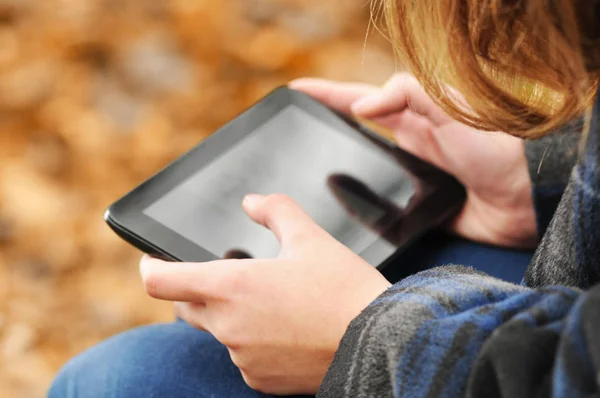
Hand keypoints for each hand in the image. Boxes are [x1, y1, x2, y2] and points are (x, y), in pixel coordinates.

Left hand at [140, 194, 390, 394]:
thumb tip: (253, 201)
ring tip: (275, 306)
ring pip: (221, 332)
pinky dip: (255, 344)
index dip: (152, 267)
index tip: (154, 261)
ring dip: (233, 318)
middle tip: (230, 278)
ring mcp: (242, 357)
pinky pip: (244, 358)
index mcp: (230, 285)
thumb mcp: (309, 237)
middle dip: (198, 292)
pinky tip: (287, 332)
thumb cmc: (343, 289)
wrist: (380, 342)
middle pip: (187, 308)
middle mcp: (227, 326)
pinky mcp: (260, 380)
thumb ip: (275, 210)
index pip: (161, 280)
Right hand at [289, 74, 537, 248]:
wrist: (524, 199)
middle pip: (352, 138)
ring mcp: (407, 181)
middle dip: (320, 133)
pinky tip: (338, 218)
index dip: (327, 94)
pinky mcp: (414, 212)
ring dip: (333, 177)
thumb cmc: (494, 146)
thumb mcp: (449, 107)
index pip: (358, 101)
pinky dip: (357, 213)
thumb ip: (408, 94)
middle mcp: (404, 148)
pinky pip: (377, 212)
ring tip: (300, 180)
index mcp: (410, 118)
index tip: (294, 90)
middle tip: (289, 137)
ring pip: (360, 176)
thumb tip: (360, 106)